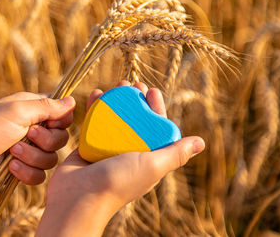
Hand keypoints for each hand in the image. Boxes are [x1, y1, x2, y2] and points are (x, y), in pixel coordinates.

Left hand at [0, 92, 75, 188]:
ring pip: (52, 158)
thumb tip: (73, 101)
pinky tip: (11, 167)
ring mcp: (30, 150)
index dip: (61, 121)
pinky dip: (27, 172)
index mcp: (34, 110)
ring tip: (12, 153)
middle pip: (62, 137)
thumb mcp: (18, 111)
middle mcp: (35, 129)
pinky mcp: (24, 169)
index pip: (63, 114)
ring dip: (33, 156)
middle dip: (46, 140)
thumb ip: (48, 106)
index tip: (50, 122)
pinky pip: (40, 175)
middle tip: (27, 135)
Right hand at [36, 81, 204, 236]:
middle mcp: (129, 153)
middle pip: (135, 120)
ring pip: (115, 119)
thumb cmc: (118, 183)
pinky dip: (96, 108)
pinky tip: (97, 94)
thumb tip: (201, 143)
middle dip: (136, 100)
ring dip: (117, 100)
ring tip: (116, 85)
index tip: (152, 91)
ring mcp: (108, 149)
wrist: (78, 196)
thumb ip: (175, 154)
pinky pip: (94, 122)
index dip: (156, 109)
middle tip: (133, 83)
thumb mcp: (152, 166)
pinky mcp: (89, 145)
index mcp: (147, 159)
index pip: (156, 128)